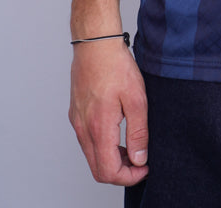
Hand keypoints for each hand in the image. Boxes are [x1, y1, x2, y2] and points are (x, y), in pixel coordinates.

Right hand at [69, 38, 148, 185]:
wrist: (95, 43)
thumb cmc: (116, 65)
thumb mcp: (136, 98)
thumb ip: (138, 132)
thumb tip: (139, 159)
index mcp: (99, 128)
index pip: (108, 172)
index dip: (128, 177)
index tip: (144, 167)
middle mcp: (84, 129)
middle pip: (97, 170)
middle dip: (120, 172)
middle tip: (140, 161)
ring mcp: (78, 122)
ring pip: (91, 156)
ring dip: (111, 160)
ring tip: (131, 146)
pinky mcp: (76, 114)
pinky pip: (87, 141)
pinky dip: (103, 147)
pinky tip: (118, 133)